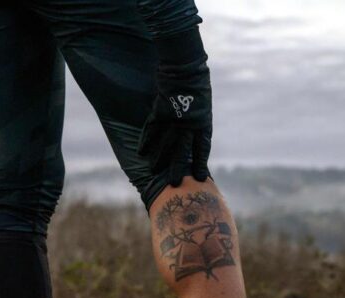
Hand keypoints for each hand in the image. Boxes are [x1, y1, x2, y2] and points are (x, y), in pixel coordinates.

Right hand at [138, 59, 211, 186]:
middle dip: (178, 168)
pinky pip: (152, 129)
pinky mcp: (160, 111)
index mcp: (203, 122)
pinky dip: (146, 140)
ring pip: (165, 144)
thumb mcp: (203, 102)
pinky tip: (141, 152)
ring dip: (159, 158)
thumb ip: (199, 117)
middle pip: (183, 151)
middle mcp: (188, 124)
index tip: (200, 178)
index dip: (201, 163)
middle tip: (174, 183)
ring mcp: (173, 119)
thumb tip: (195, 129)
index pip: (202, 148)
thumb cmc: (197, 82)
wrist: (184, 66)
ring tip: (154, 171)